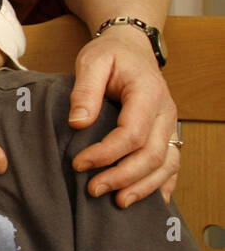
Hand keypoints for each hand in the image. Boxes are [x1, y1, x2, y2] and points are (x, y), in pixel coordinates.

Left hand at [68, 26, 178, 205]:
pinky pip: (173, 164)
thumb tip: (78, 123)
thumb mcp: (92, 61)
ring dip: (143, 187)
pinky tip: (148, 202)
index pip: (133, 133)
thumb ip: (85, 90)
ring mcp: (169, 125)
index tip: (79, 163)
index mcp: (148, 93)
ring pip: (167, 164)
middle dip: (123, 176)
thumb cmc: (110, 54)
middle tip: (93, 189)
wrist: (132, 47)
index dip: (107, 153)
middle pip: (152, 154)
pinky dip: (162, 184)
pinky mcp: (167, 133)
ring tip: (118, 202)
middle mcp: (166, 112)